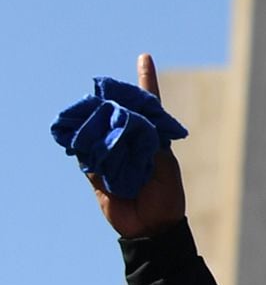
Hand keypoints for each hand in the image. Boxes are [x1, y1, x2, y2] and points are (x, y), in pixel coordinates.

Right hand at [85, 54, 185, 238]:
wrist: (152, 227)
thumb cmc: (166, 196)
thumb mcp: (162, 166)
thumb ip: (146, 145)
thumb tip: (126, 125)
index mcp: (153, 138)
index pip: (149, 104)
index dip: (146, 81)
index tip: (144, 57)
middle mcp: (131, 143)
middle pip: (117, 114)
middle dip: (110, 103)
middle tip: (104, 94)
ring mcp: (113, 156)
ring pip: (98, 131)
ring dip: (95, 124)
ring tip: (92, 117)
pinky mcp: (97, 173)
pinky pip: (87, 156)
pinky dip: (85, 149)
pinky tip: (80, 139)